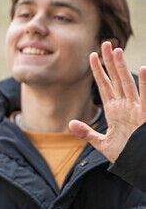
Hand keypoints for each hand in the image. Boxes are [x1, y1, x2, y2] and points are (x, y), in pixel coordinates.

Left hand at [68, 41, 145, 163]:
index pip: (104, 86)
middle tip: (104, 43)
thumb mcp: (102, 144)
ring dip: (122, 68)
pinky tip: (144, 69)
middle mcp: (125, 106)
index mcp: (115, 110)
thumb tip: (70, 124)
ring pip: (128, 84)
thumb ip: (87, 133)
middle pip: (115, 79)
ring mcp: (136, 110)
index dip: (97, 71)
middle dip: (109, 62)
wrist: (139, 166)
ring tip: (116, 51)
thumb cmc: (125, 154)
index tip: (91, 55)